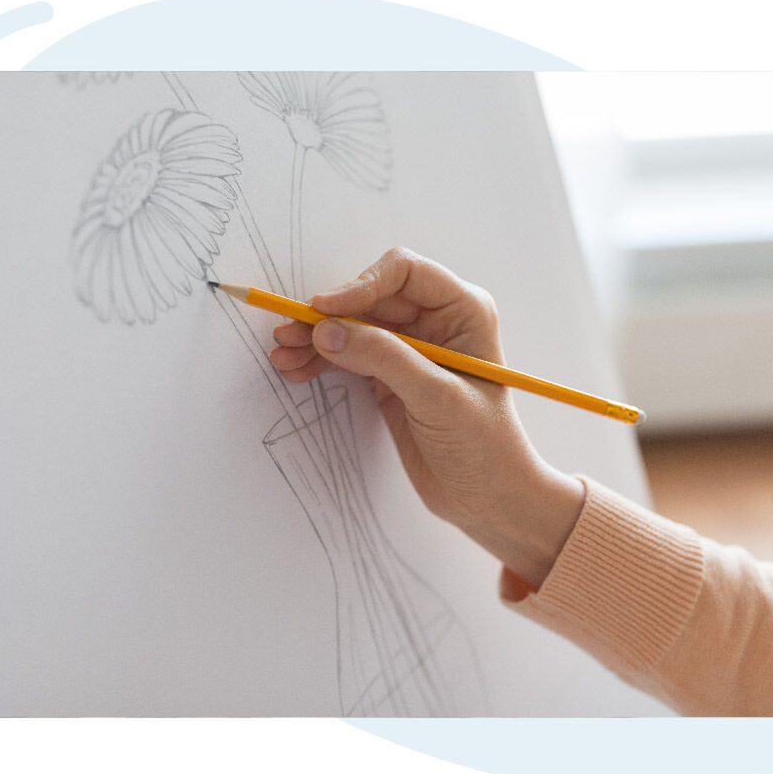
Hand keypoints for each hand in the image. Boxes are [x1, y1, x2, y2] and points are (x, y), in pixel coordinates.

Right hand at [268, 247, 584, 586]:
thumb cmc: (485, 447)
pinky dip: (322, 360)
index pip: (404, 273)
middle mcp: (436, 322)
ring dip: (317, 338)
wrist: (490, 500)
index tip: (324, 309)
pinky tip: (297, 369)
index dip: (360, 284)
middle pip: (369, 298)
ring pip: (353, 327)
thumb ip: (385, 359)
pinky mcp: (391, 377)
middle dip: (327, 315)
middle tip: (288, 334)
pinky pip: (349, 356)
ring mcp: (411, 350)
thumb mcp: (438, 398)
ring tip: (282, 355)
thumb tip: (328, 331)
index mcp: (463, 311)